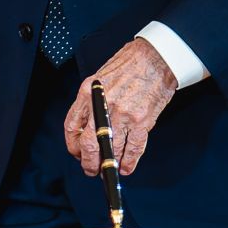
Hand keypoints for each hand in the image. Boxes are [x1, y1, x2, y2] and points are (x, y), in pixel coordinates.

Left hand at [63, 39, 176, 176]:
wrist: (155, 57)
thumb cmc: (128, 64)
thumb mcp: (99, 78)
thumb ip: (91, 101)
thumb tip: (87, 127)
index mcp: (88, 92)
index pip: (72, 125)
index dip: (72, 145)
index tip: (76, 152)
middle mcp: (103, 105)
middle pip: (89, 144)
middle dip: (88, 162)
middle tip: (90, 169)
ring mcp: (123, 114)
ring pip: (111, 150)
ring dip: (108, 165)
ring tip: (108, 170)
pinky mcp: (143, 121)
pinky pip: (133, 148)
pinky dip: (129, 162)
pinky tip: (126, 167)